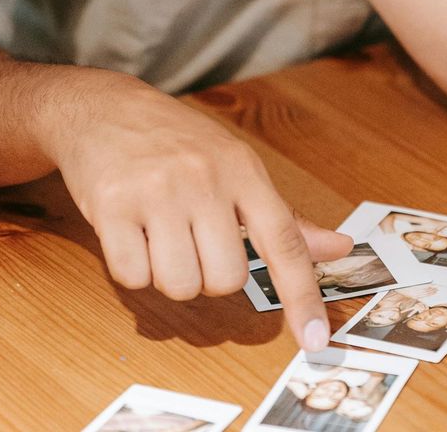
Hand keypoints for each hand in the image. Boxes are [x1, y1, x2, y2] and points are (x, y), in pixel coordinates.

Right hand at [37, 72, 351, 347]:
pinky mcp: (113, 205)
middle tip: (192, 239)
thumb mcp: (237, 166)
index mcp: (244, 171)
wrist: (107, 108)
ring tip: (160, 234)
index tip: (315, 339)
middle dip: (209, 275)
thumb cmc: (180, 143)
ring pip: (180, 285)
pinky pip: (132, 277)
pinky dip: (132, 268)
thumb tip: (339, 248)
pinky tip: (131, 231)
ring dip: (170, 275)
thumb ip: (285, 218)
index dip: (303, 294)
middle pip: (226, 279)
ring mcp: (158, 191)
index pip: (285, 241)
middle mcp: (205, 179)